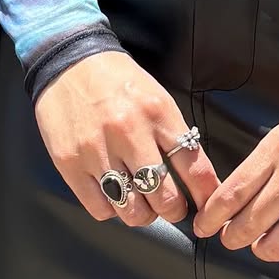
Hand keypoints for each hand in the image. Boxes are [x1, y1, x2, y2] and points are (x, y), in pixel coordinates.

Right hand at [34, 51, 220, 227]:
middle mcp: (129, 134)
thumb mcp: (157, 97)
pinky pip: (100, 207)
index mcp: (157, 114)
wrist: (69, 63)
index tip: (208, 206)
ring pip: (131, 210)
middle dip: (174, 210)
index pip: (193, 166)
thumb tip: (193, 176)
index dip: (205, 194)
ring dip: (143, 215)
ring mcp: (98, 151)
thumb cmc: (118, 82)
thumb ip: (173, 134)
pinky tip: (114, 196)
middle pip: (163, 197)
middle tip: (172, 208)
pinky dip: (112, 209)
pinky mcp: (70, 164)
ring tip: (143, 206)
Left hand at [191, 51, 278, 270]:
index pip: (231, 194)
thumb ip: (270, 159)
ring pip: (277, 244)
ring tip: (265, 245)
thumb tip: (242, 193)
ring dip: (265, 250)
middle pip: (248, 224)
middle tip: (232, 239)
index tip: (204, 226)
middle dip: (234, 238)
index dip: (211, 218)